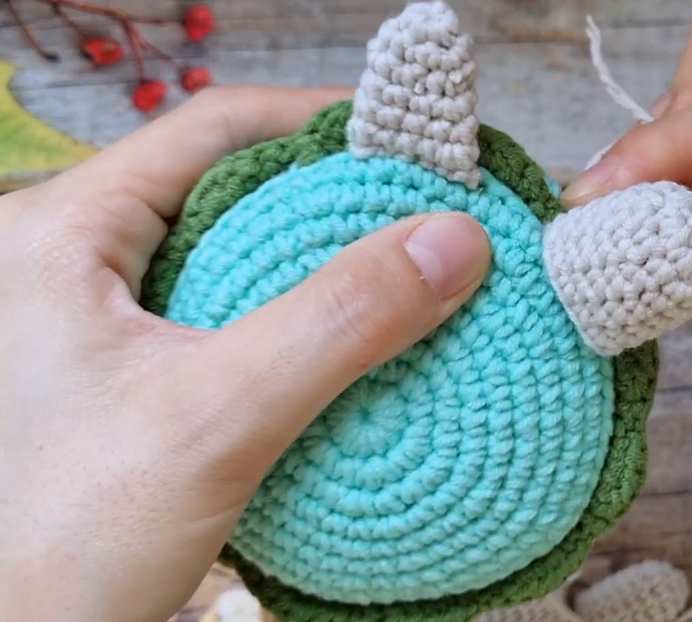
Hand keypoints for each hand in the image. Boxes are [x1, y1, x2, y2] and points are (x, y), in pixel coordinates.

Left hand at [0, 87, 489, 620]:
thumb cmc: (64, 543)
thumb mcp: (215, 420)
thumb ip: (337, 323)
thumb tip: (453, 241)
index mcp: (62, 232)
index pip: (211, 127)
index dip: (319, 119)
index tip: (409, 144)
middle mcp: (77, 260)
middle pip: (228, 184)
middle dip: (331, 193)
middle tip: (422, 210)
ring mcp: (104, 319)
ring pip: (234, 252)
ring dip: (319, 259)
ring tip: (403, 269)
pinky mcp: (134, 371)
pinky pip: (232, 314)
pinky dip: (298, 318)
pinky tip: (354, 341)